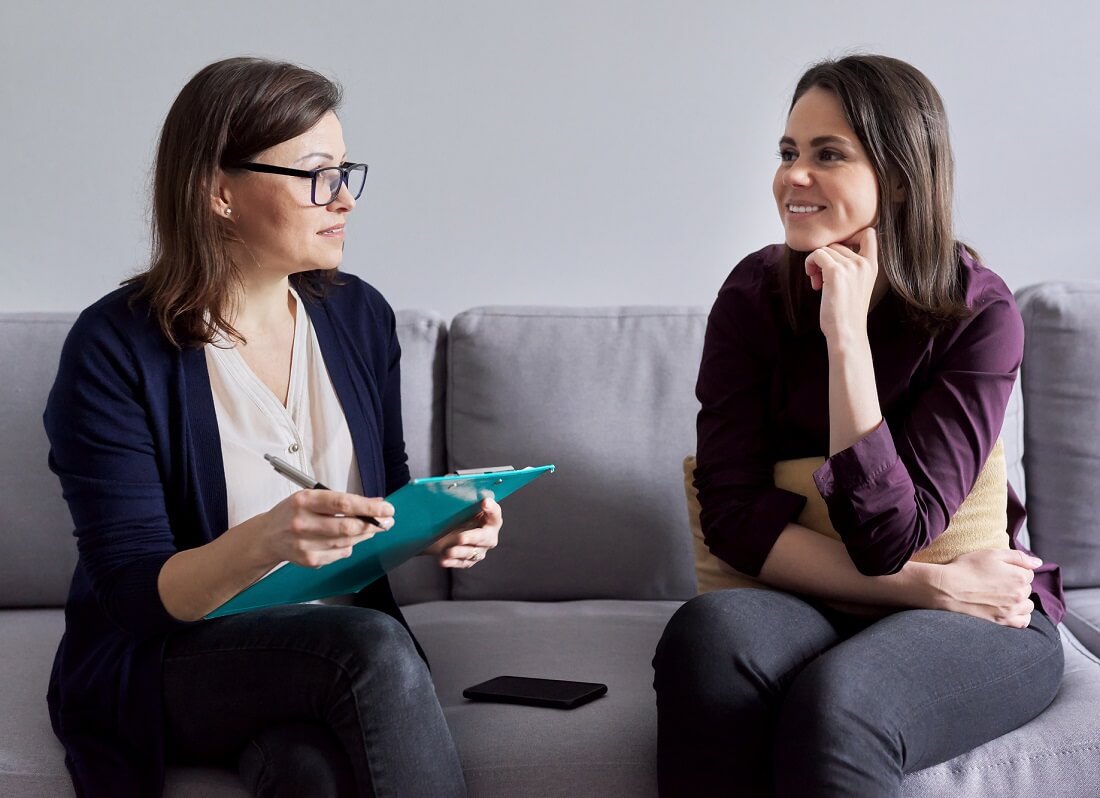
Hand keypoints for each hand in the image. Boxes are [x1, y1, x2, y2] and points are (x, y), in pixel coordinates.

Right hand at [258, 490, 393, 568]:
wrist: (267, 536)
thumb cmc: (293, 512)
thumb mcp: (313, 497)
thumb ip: (342, 500)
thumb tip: (375, 504)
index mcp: (304, 501)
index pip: (342, 504)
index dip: (368, 507)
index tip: (386, 508)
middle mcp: (302, 523)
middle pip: (347, 527)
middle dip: (373, 524)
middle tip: (387, 521)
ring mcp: (305, 544)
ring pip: (347, 542)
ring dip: (364, 535)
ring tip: (370, 528)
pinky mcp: (309, 560)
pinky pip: (340, 554)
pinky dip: (349, 547)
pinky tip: (347, 540)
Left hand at [424, 497, 502, 567]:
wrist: (439, 531)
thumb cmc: (453, 515)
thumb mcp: (457, 506)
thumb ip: (460, 498)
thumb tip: (451, 486)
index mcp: (489, 518)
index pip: (495, 514)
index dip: (491, 508)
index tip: (485, 502)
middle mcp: (488, 535)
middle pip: (485, 538)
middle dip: (472, 537)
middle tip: (460, 537)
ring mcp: (479, 550)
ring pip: (472, 553)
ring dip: (459, 552)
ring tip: (448, 551)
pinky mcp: (468, 560)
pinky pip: (462, 563)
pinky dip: (452, 562)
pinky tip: (443, 560)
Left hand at [805, 227, 878, 342]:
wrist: (847, 332)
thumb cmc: (847, 312)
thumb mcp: (857, 284)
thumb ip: (852, 266)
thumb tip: (830, 248)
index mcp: (872, 265)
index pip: (869, 233)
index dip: (850, 235)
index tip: (837, 253)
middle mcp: (863, 263)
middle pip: (837, 243)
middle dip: (826, 259)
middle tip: (821, 279)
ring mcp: (851, 266)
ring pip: (825, 249)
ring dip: (816, 264)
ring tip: (818, 283)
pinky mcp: (835, 272)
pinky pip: (816, 254)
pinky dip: (810, 264)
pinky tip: (814, 281)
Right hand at [927, 549, 1040, 627]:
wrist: (948, 588)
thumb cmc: (967, 568)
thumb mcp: (992, 553)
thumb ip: (1018, 557)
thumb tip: (1038, 563)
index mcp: (1019, 576)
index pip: (1028, 572)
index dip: (1014, 569)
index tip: (1001, 570)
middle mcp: (1019, 595)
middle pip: (1027, 588)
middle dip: (1017, 584)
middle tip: (997, 581)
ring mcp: (1012, 610)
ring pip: (1027, 605)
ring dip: (1020, 600)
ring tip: (1003, 595)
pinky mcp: (1003, 621)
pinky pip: (1023, 622)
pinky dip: (1020, 616)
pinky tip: (1010, 610)